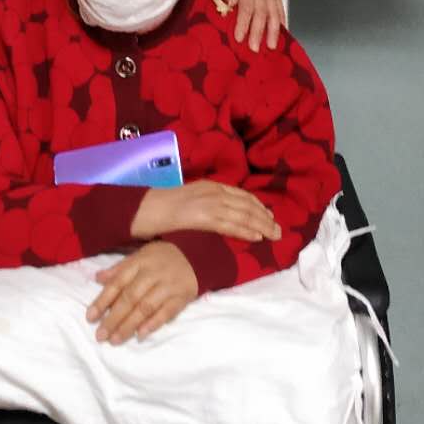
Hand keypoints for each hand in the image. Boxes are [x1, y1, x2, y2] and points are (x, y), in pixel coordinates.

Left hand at [87, 242, 198, 343]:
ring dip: (129, 325)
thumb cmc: (162, 257)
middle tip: (101, 335)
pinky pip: (166, 312)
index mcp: (139, 262)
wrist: (196, 254)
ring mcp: (168, 286)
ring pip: (146, 307)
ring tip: (115, 340)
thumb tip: (97, 278)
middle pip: (130, 298)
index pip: (118, 283)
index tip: (90, 317)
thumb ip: (119, 268)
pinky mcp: (182, 297)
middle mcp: (152, 274)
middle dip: (113, 318)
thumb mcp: (140, 255)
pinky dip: (153, 324)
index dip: (103, 300)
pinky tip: (140, 335)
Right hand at [131, 180, 280, 243]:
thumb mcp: (189, 199)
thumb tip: (219, 217)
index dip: (258, 206)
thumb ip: (206, 205)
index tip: (269, 215)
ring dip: (262, 226)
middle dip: (265, 217)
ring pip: (243, 215)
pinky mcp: (203, 217)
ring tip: (274, 235)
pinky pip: (230, 225)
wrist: (145, 207)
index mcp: (210, 186)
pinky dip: (246, 231)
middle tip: (278, 229)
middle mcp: (213, 191)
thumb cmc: (162, 207)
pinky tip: (257, 237)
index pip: (241, 195)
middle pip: (247, 204)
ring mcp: (209, 203)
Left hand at [217, 0, 283, 51]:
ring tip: (272, 46)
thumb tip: (230, 4)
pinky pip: (281, 11)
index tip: (240, 38)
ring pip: (274, 16)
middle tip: (255, 49)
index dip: (243, 25)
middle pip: (261, 17)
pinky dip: (283, 22)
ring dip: (273, 32)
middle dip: (258, 34)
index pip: (246, 11)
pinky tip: (283, 32)